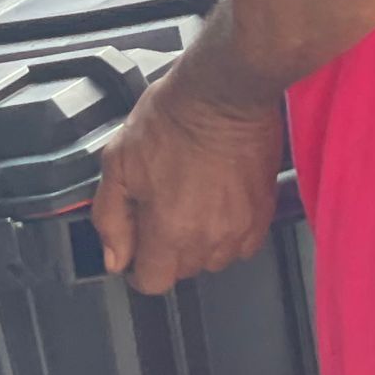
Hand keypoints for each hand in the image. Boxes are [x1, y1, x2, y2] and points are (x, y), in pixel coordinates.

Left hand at [92, 75, 283, 295]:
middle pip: (183, 271)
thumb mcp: (118, 164)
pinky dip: (228, 231)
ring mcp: (241, 227)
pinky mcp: (264, 211)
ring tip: (191, 199)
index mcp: (169, 230)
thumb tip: (114, 259)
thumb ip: (110, 219)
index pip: (152, 282)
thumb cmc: (171, 119)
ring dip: (199, 241)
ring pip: (214, 259)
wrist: (224, 92)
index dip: (138, 266)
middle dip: (166, 248)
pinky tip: (216, 201)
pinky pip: (243, 242)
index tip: (137, 245)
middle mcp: (209, 238)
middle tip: (162, 207)